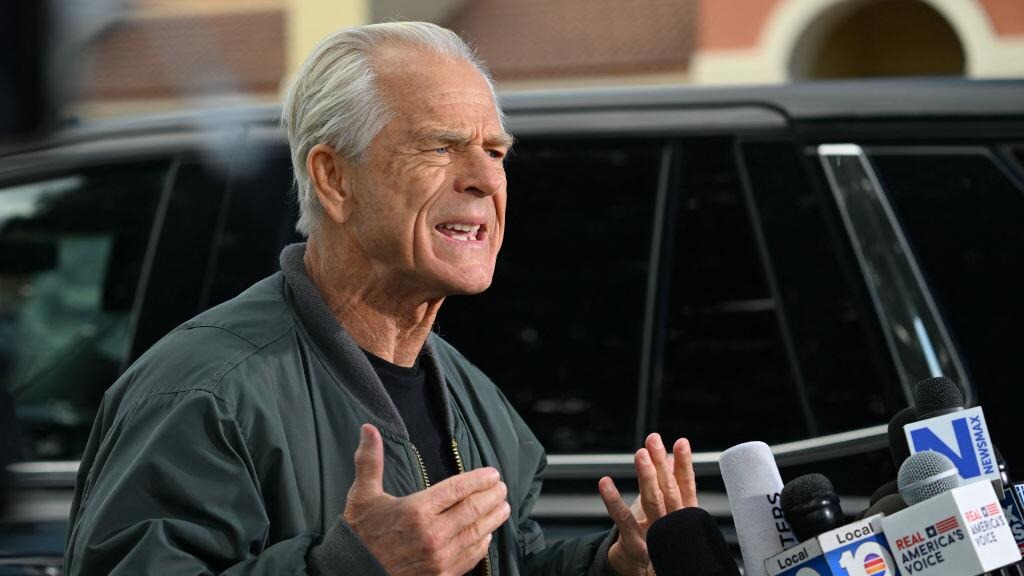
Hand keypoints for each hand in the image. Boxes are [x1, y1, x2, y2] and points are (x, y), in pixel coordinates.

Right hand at [344, 424, 510, 575]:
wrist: (352, 573)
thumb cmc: (359, 535)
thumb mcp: (362, 496)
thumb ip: (369, 461)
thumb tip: (369, 429)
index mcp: (416, 510)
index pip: (457, 489)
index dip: (479, 479)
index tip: (492, 473)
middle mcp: (432, 534)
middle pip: (473, 510)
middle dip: (492, 496)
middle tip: (501, 487)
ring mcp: (438, 558)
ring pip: (476, 533)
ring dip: (494, 519)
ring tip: (504, 507)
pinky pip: (470, 558)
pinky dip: (482, 545)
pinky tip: (487, 536)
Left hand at [598, 434, 696, 575]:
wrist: (645, 573)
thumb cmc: (656, 536)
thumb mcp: (666, 508)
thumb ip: (671, 483)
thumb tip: (673, 457)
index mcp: (684, 514)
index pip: (685, 485)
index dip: (684, 464)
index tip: (681, 442)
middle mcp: (673, 524)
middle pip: (669, 491)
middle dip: (661, 464)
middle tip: (654, 440)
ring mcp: (655, 535)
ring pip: (652, 502)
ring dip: (646, 476)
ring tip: (640, 454)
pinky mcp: (635, 544)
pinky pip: (622, 519)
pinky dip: (613, 500)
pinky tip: (604, 482)